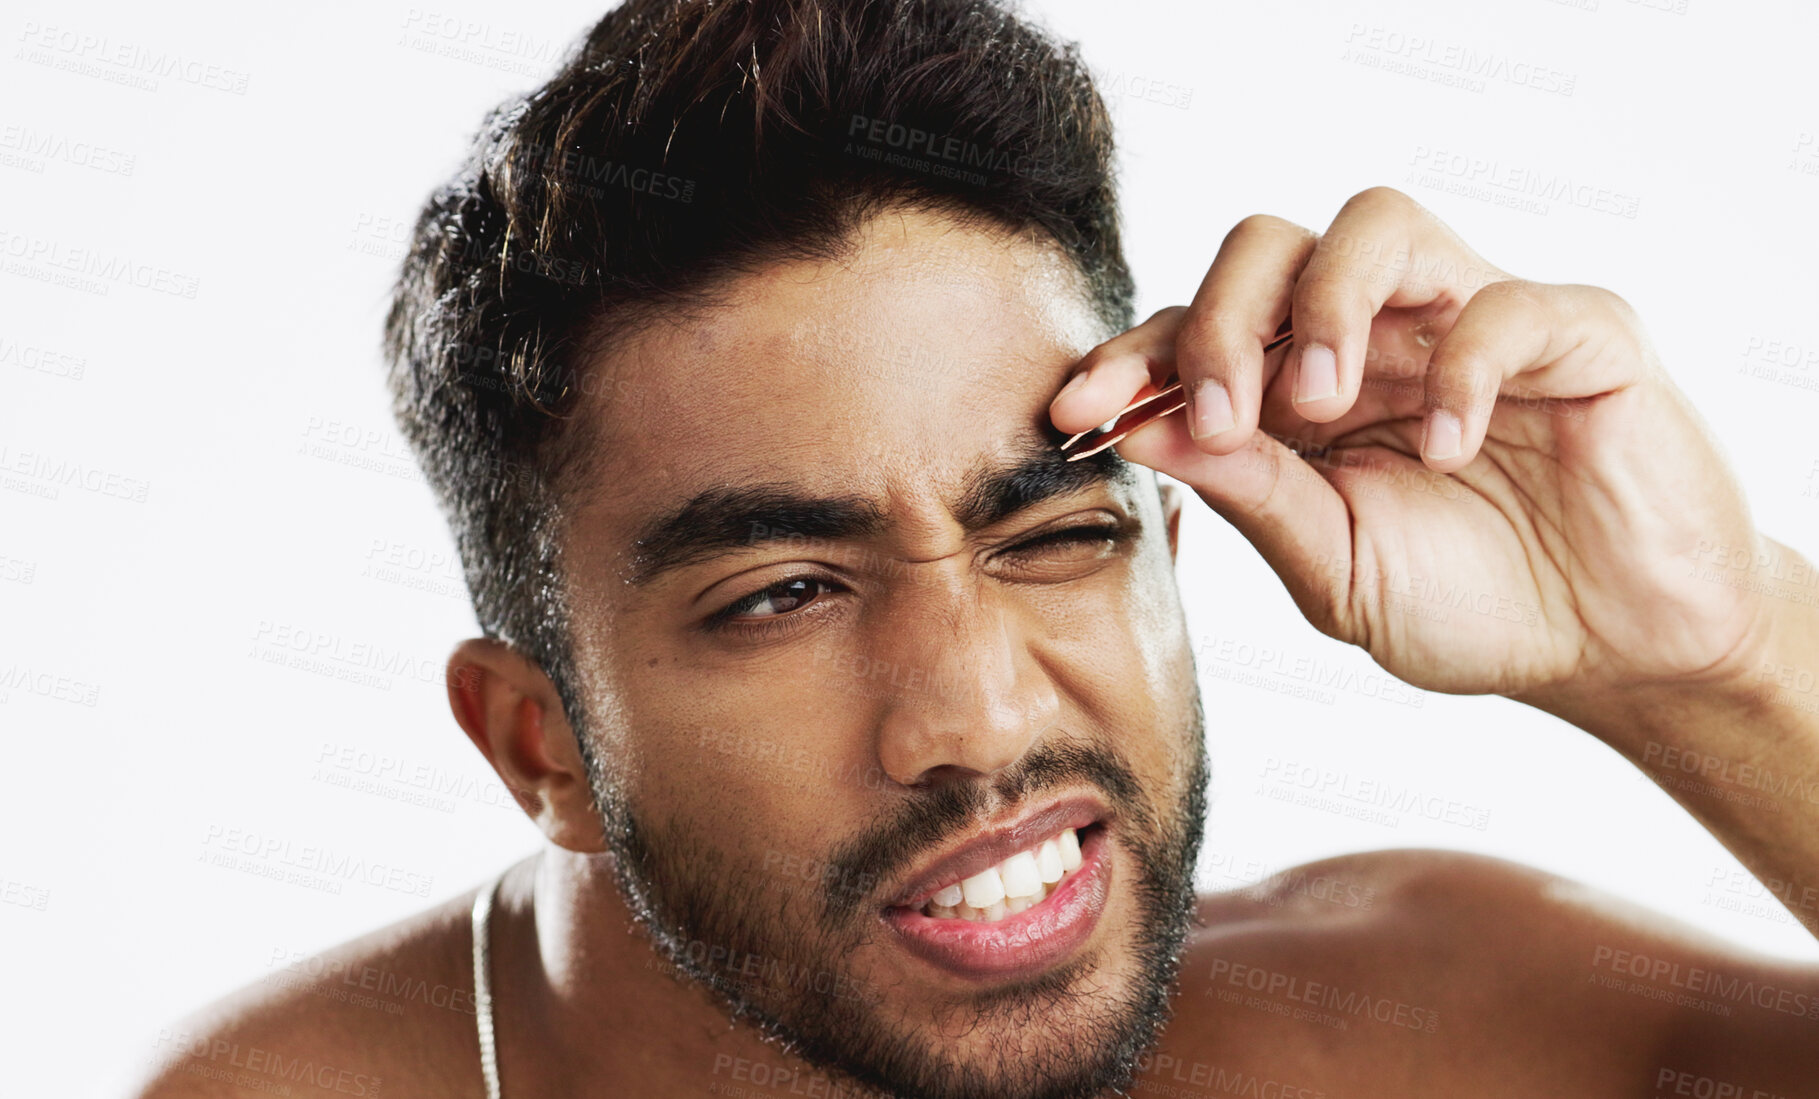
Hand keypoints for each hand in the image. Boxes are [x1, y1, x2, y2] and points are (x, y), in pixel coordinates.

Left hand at [1050, 186, 1771, 704]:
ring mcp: (1474, 318)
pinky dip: (1464, 369)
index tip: (1075, 410)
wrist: (1610, 651)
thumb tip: (1135, 429)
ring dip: (1325, 304)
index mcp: (1302, 388)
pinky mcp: (1579, 332)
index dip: (1132, 357)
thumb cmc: (1467, 602)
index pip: (1198, 328)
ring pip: (1375, 222)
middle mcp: (1377, 333)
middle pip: (1267, 245)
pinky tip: (1449, 450)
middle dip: (1217, 319)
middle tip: (1218, 418)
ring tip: (1320, 403)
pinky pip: (1507, 303)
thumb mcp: (1331, 564)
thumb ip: (1246, 491)